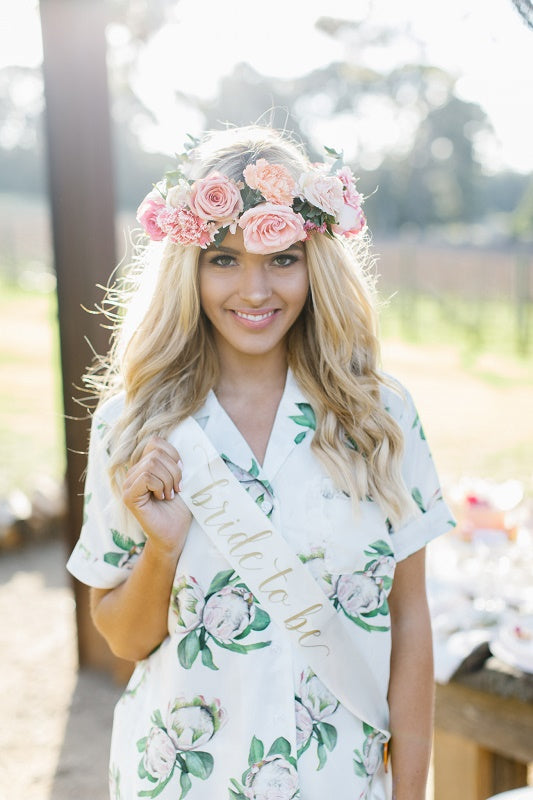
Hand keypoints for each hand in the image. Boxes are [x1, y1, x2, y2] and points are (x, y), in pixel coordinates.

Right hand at [122, 436, 191, 555]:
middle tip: (177, 488)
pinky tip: (162, 498)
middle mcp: (133, 473)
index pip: (155, 442)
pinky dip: (160, 486)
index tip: (181, 473)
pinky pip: (147, 477)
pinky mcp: (129, 496)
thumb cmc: (179, 508)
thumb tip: (185, 442)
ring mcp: (128, 484)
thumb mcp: (180, 479)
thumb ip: (175, 461)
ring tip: (170, 494)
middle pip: (156, 453)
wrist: (174, 534)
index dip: (173, 454)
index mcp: (144, 466)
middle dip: (174, 470)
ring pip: (152, 464)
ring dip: (168, 480)